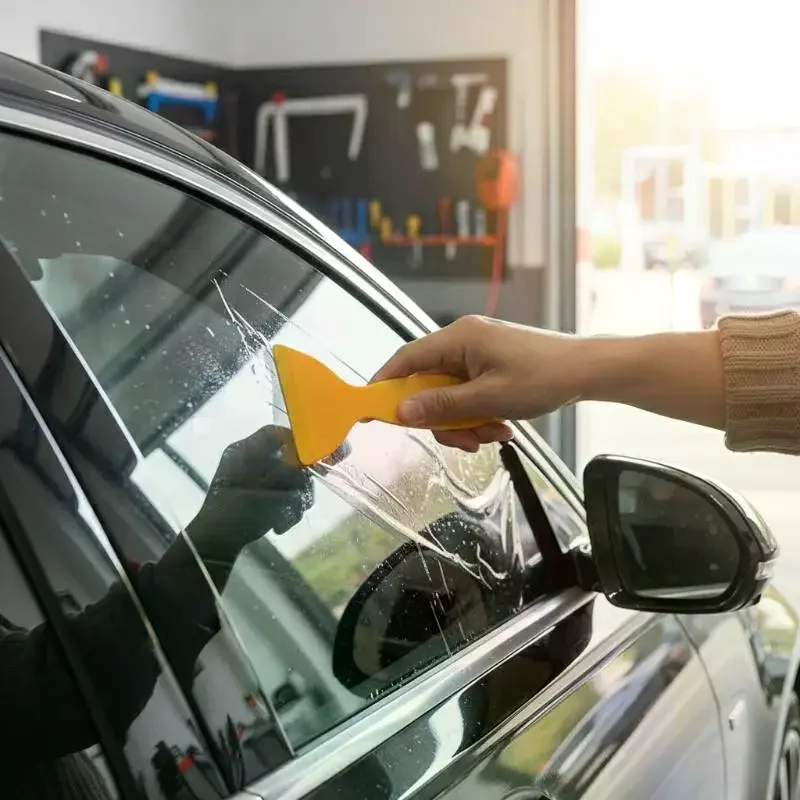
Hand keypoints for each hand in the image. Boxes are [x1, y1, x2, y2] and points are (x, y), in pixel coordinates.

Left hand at [189, 425, 313, 559]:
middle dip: (300, 482)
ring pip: (286, 480)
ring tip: (290, 518)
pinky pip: (279, 494)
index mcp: (245, 451)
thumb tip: (310, 457)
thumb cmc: (238, 511)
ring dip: (294, 500)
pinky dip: (284, 509)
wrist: (215, 543)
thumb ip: (290, 470)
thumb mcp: (268, 488)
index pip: (275, 434)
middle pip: (286, 458)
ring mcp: (252, 478)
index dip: (298, 442)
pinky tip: (280, 525)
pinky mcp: (256, 495)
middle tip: (305, 498)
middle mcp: (248, 460)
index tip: (314, 460)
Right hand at [371, 315, 585, 450]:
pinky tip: (500, 426)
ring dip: (464, 422)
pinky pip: (467, 395)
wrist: (587, 371)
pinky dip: (478, 415)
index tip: (370, 410)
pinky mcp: (488, 366)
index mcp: (459, 338)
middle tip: (465, 440)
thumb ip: (442, 406)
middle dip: (443, 418)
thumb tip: (402, 412)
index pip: (406, 359)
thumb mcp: (489, 398)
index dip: (385, 384)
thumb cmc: (544, 377)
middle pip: (427, 385)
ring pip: (448, 396)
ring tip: (492, 434)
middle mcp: (463, 342)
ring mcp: (476, 355)